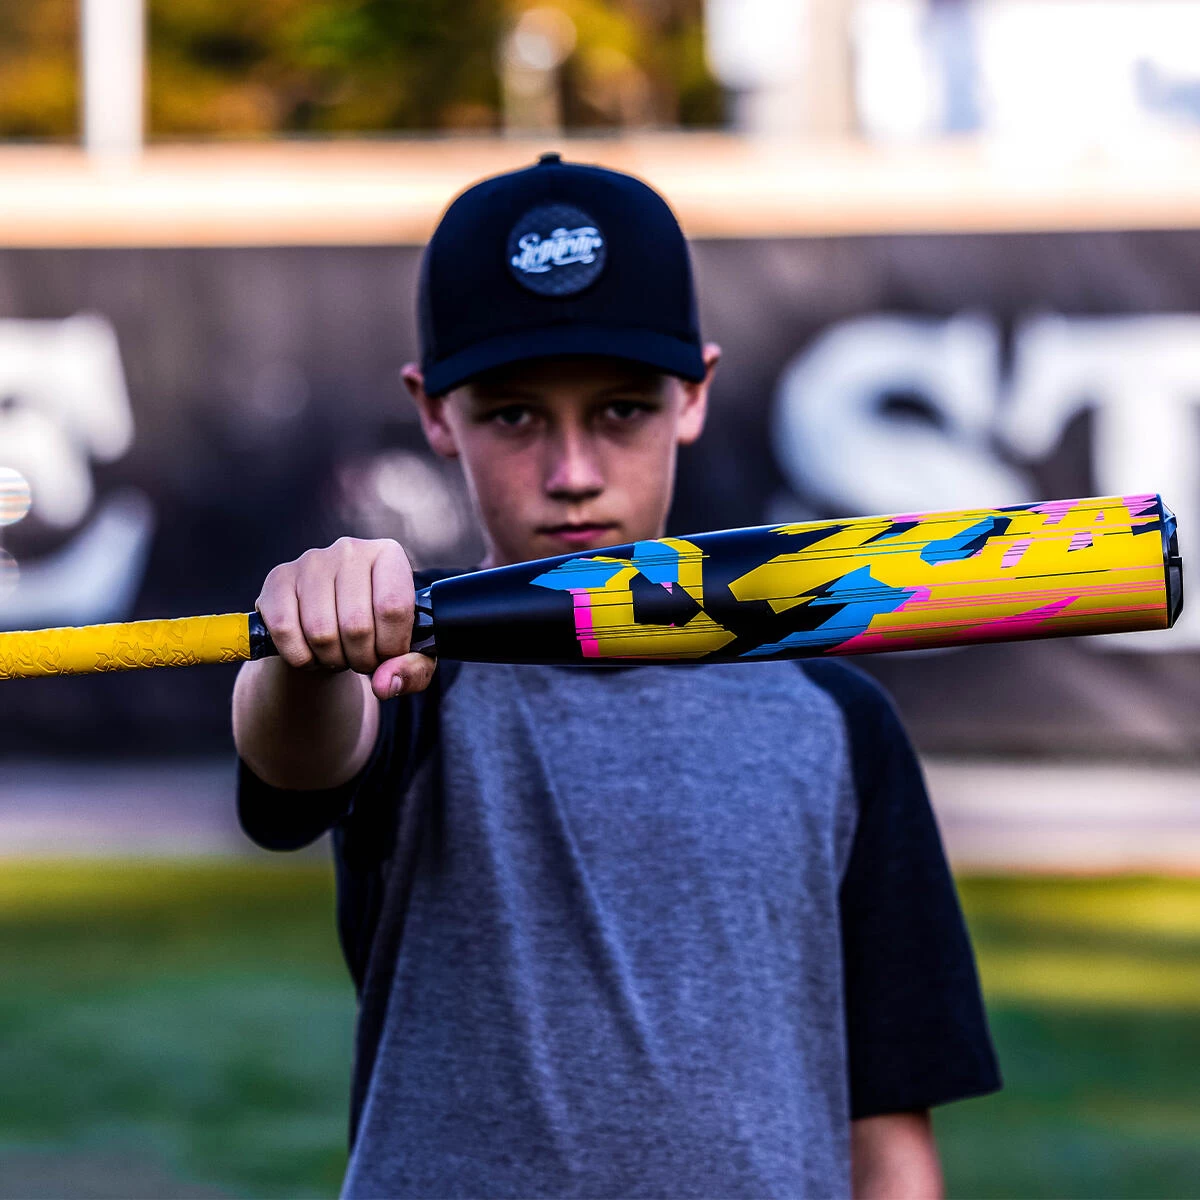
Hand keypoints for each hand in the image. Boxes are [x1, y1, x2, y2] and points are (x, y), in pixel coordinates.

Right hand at [254, 537, 435, 700]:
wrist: (330, 624)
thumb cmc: (376, 633)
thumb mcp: (407, 653)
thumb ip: (412, 672)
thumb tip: (385, 685)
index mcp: (389, 556)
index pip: (394, 607)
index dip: (391, 646)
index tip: (388, 656)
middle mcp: (350, 550)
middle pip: (356, 625)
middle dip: (361, 659)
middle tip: (362, 660)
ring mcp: (311, 562)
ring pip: (320, 632)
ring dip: (331, 659)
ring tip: (339, 654)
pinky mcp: (278, 579)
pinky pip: (286, 632)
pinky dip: (301, 657)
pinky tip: (312, 651)